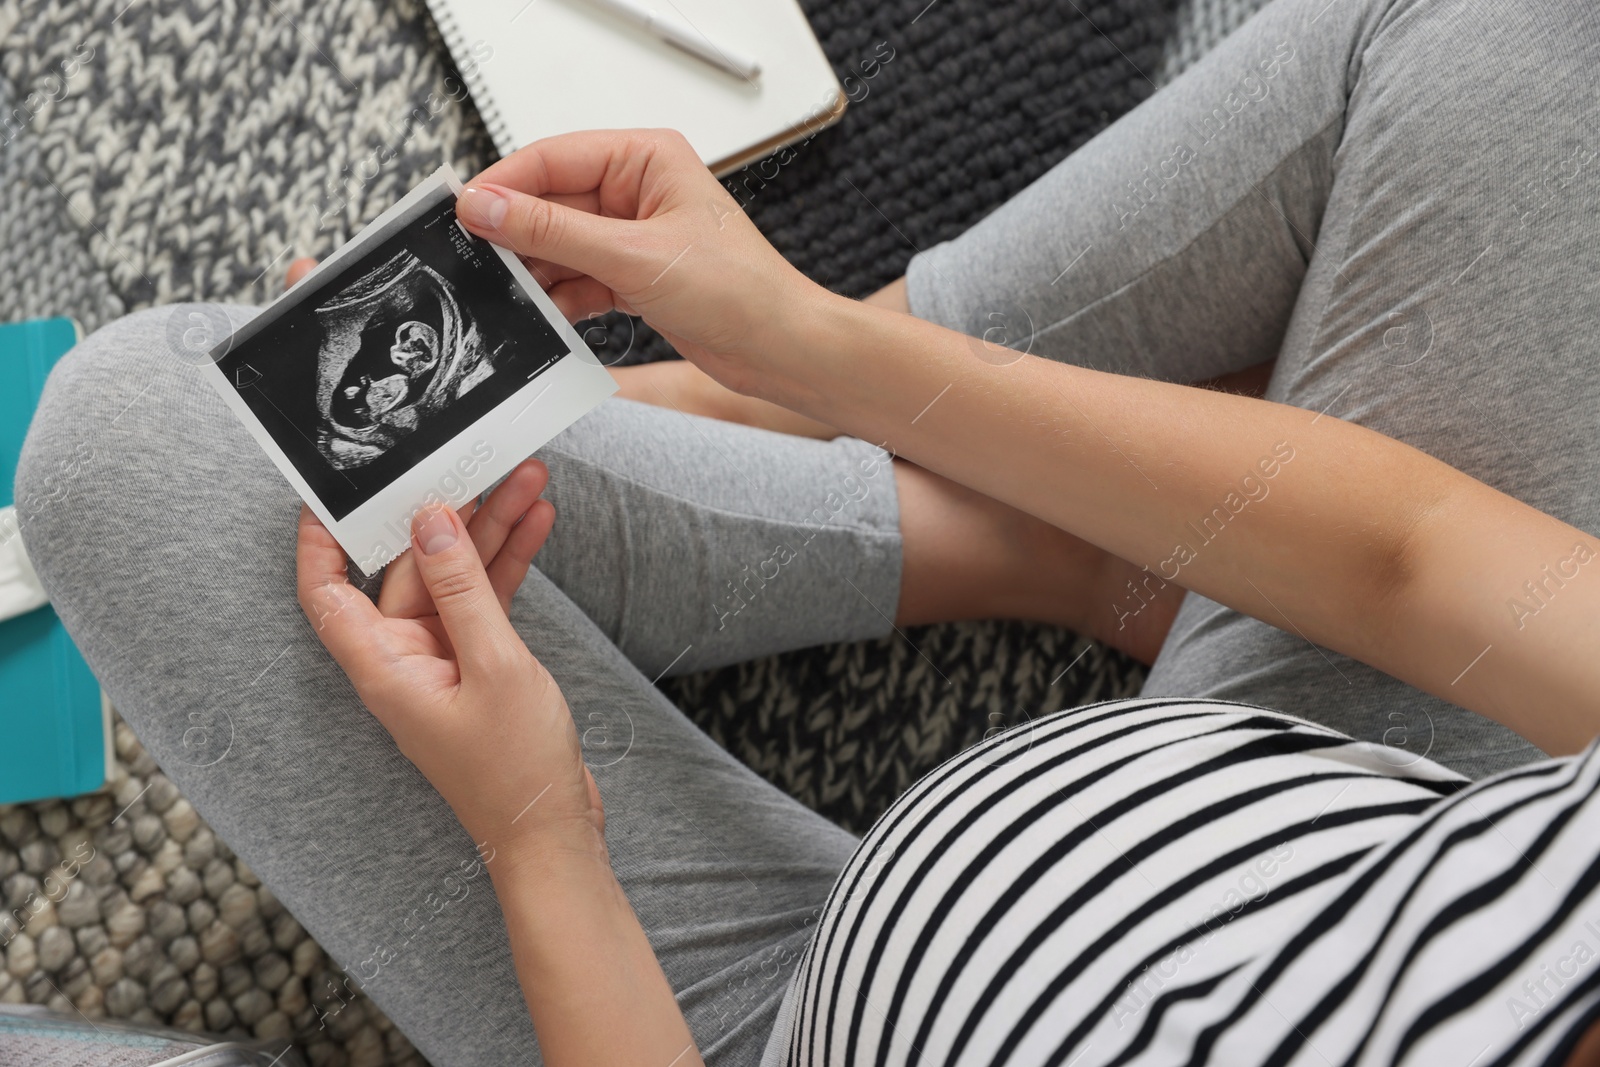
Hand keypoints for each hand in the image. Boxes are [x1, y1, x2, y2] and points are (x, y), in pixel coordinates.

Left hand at [295, 460, 604, 857]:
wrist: (551, 830)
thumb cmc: (514, 768)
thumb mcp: (494, 665)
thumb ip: (462, 589)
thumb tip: (431, 521)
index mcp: (383, 666)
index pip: (328, 590)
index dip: (320, 538)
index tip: (333, 485)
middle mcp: (404, 658)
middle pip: (411, 568)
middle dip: (449, 514)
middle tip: (481, 463)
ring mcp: (443, 660)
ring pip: (457, 577)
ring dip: (492, 531)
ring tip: (527, 480)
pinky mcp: (479, 664)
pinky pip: (487, 600)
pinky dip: (510, 565)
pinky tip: (536, 524)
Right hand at [457, 129, 827, 395]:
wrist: (780, 350)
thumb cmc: (741, 291)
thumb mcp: (634, 256)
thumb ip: (553, 232)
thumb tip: (487, 207)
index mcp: (645, 158)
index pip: (553, 158)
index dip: (504, 184)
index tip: (462, 213)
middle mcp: (637, 190)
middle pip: (550, 204)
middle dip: (517, 237)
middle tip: (476, 264)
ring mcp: (633, 235)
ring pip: (560, 246)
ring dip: (537, 273)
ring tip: (512, 298)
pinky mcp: (633, 275)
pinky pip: (577, 277)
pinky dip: (561, 298)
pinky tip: (547, 315)